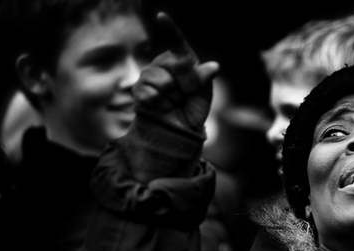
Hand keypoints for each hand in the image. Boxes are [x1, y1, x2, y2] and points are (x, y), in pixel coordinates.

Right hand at [133, 12, 218, 130]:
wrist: (179, 129)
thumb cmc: (192, 108)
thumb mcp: (203, 91)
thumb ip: (204, 77)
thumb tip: (214, 66)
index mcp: (180, 59)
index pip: (176, 42)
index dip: (169, 28)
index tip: (161, 16)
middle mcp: (162, 63)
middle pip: (176, 66)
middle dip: (187, 85)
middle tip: (185, 96)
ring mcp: (149, 75)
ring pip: (163, 82)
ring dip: (173, 97)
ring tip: (173, 102)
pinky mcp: (139, 90)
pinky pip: (152, 94)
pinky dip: (163, 105)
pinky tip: (163, 108)